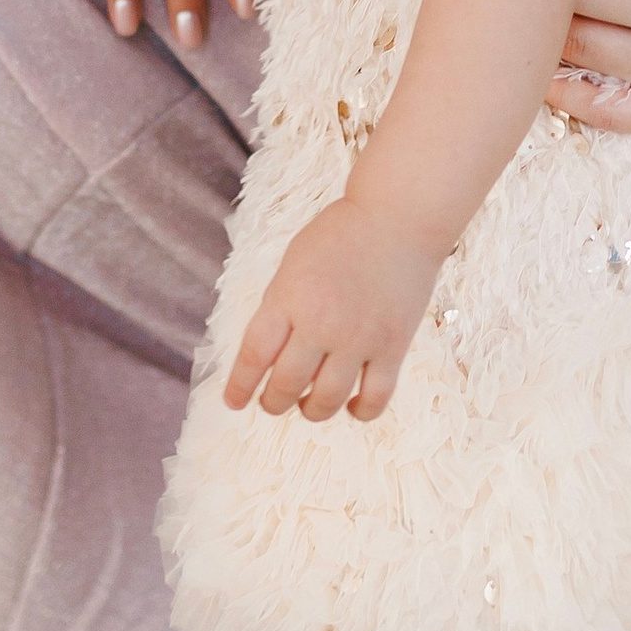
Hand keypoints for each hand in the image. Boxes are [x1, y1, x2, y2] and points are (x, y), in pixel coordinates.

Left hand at [222, 196, 443, 421]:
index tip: (233, 402)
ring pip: (327, 401)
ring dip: (310, 411)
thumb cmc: (340, 236)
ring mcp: (359, 339)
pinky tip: (351, 406)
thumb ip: (280, 307)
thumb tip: (267, 356)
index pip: (254, 356)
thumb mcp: (293, 264)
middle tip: (272, 403)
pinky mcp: (393, 348)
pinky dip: (360, 412)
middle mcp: (321, 323)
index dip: (240, 386)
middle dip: (273, 402)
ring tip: (307, 404)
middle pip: (286, 385)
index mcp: (288, 297)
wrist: (397, 218)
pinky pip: (375, 399)